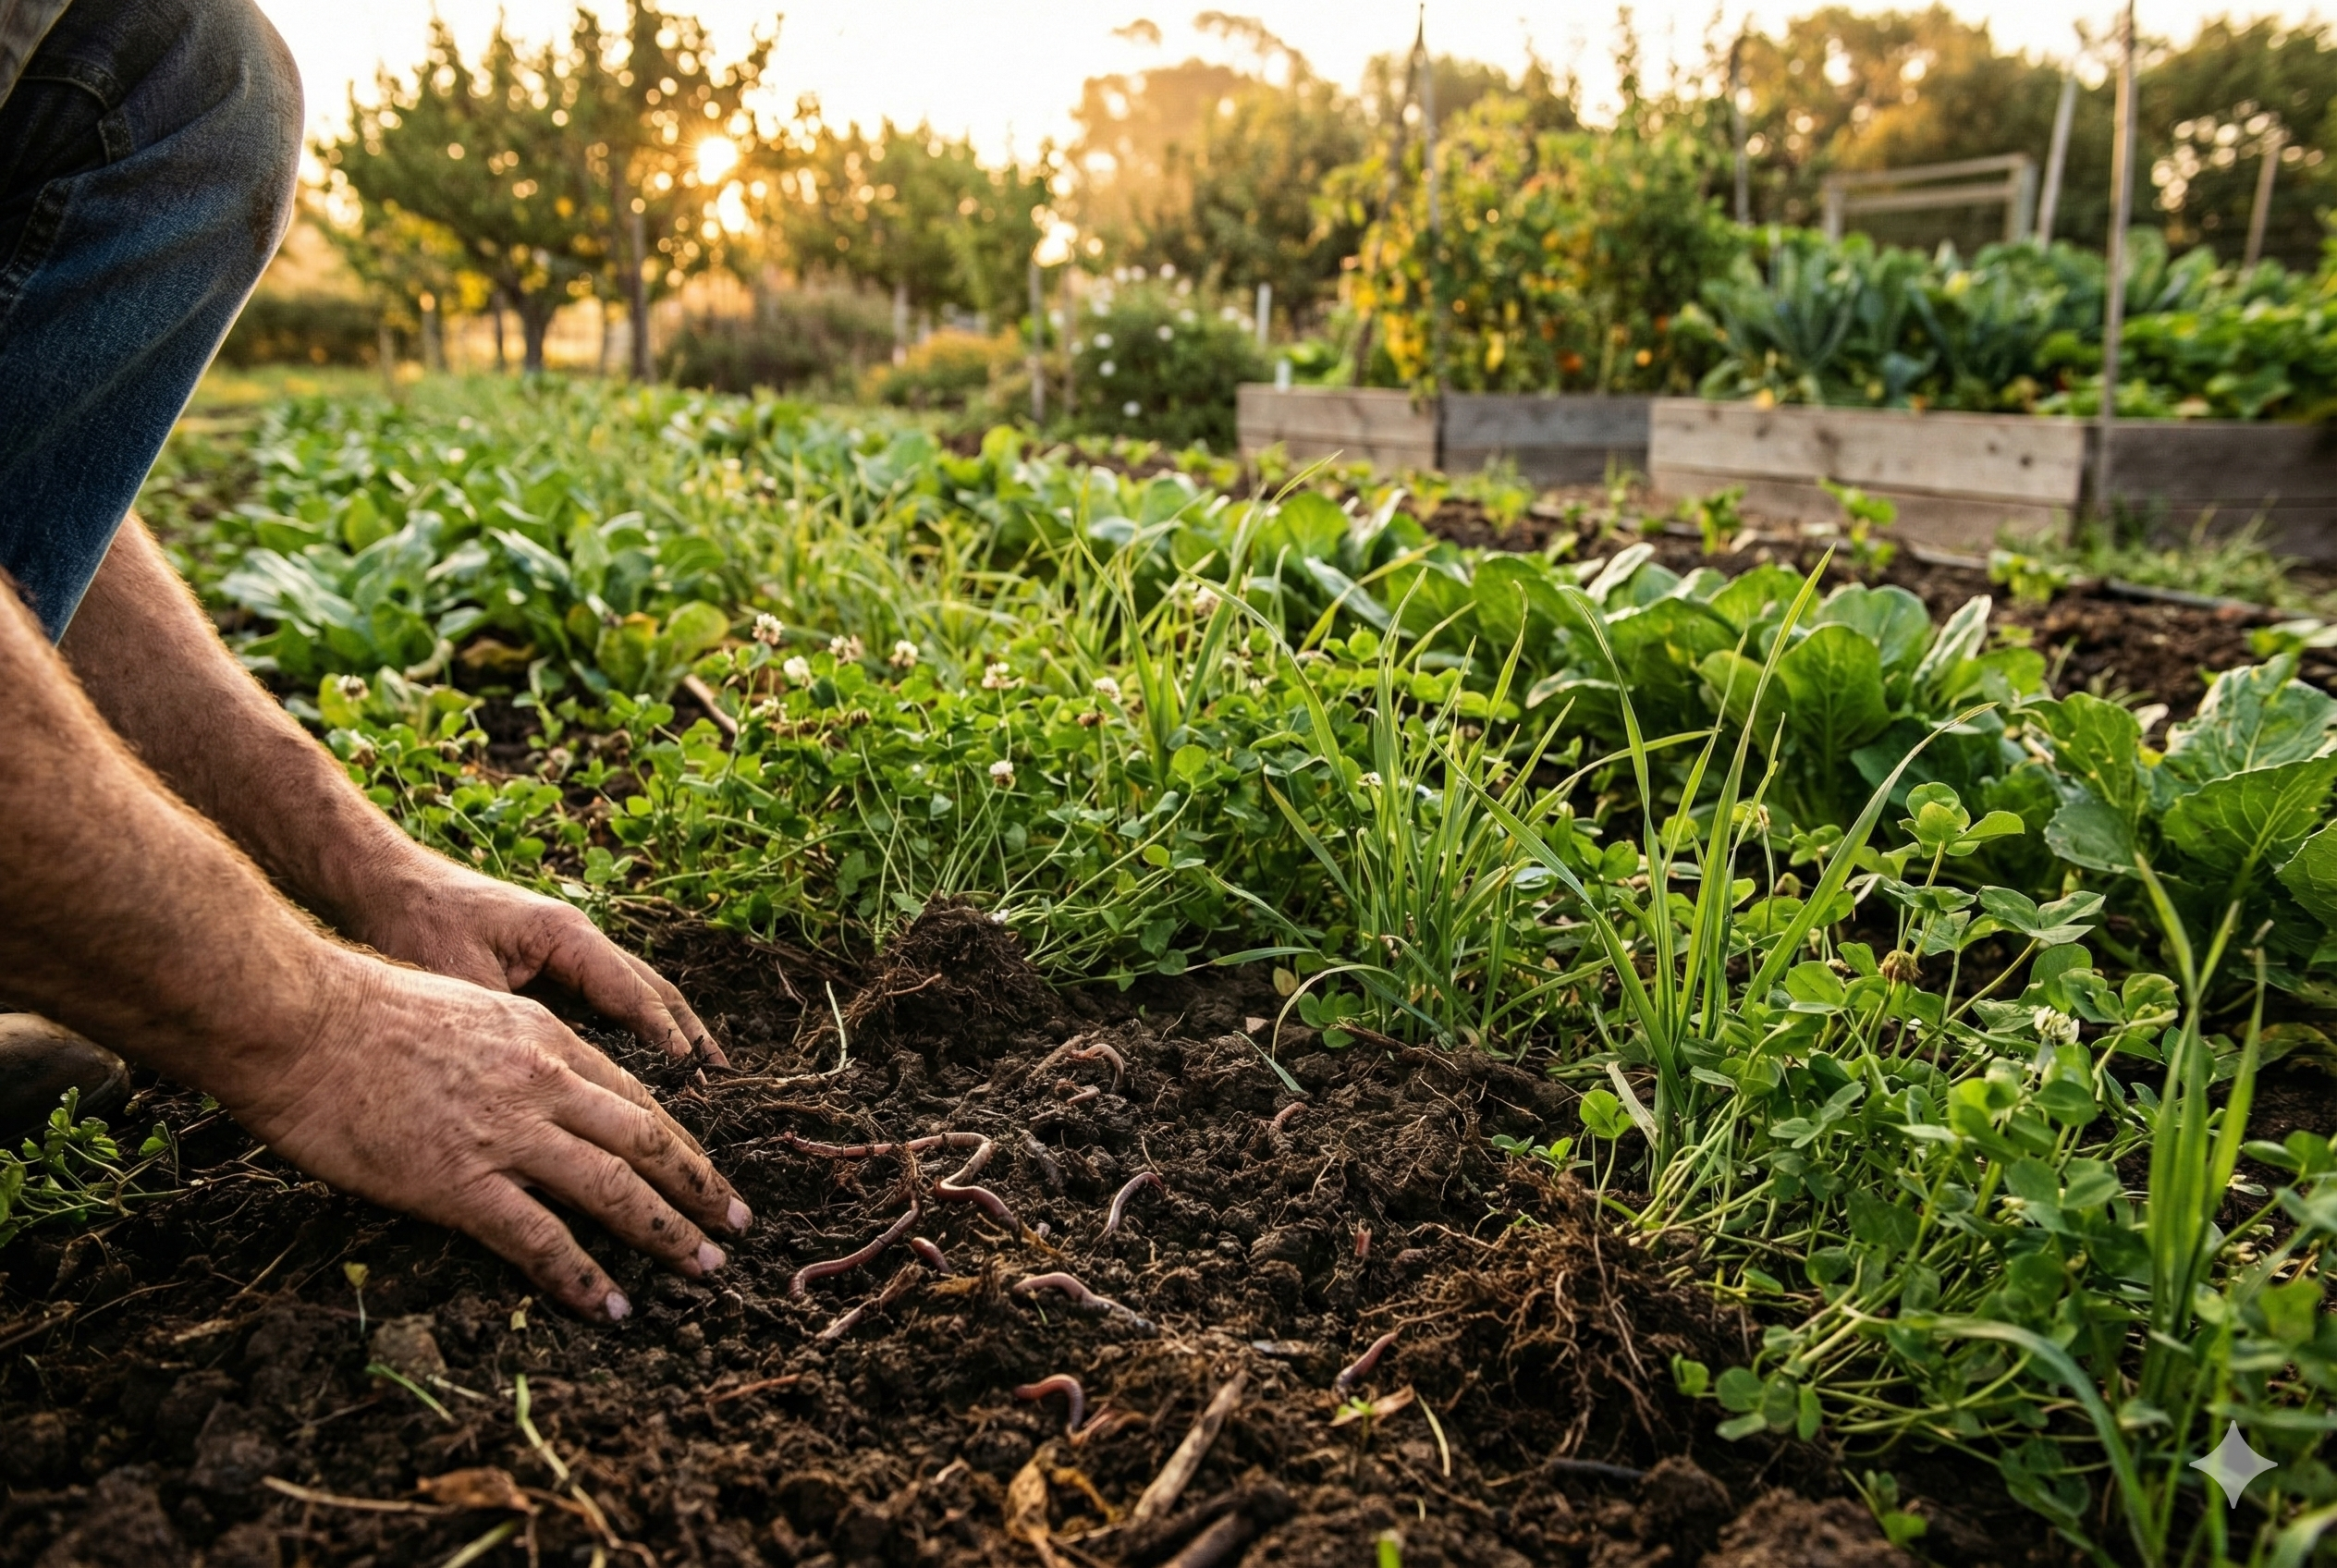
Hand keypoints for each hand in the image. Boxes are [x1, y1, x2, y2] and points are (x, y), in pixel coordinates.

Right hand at [229, 954, 751, 1319]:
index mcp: (542, 1037)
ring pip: (616, 1188)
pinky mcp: (462, 1183)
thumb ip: (506, 1048)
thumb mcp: (464, 1010)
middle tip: (737, 1222)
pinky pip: (542, 1240)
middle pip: (647, 1140)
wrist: (299, 1019)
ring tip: (705, 1267)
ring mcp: (507, 1134)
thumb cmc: (358, 1011)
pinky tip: (614, 1306)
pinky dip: (586, 1277)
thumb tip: (523, 1085)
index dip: (676, 1137)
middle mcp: (543, 1081)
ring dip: (668, 1233)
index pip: (631, 1095)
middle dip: (699, 1186)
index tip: (704, 1169)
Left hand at [345, 851, 727, 1065]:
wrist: (376, 883)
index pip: (635, 996)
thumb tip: (545, 1082)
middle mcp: (576, 940)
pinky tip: (636, 1066)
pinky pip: (600, 1002)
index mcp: (567, 936)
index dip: (670, 1042)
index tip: (701, 1083)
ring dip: (666, 1034)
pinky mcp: (543, 965)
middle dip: (689, 1036)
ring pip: (632, 995)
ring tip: (699, 1077)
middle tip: (722, 1081)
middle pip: (651, 991)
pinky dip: (627, 1032)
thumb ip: (508, 1027)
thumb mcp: (461, 981)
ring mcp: (563, 951)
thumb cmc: (414, 924)